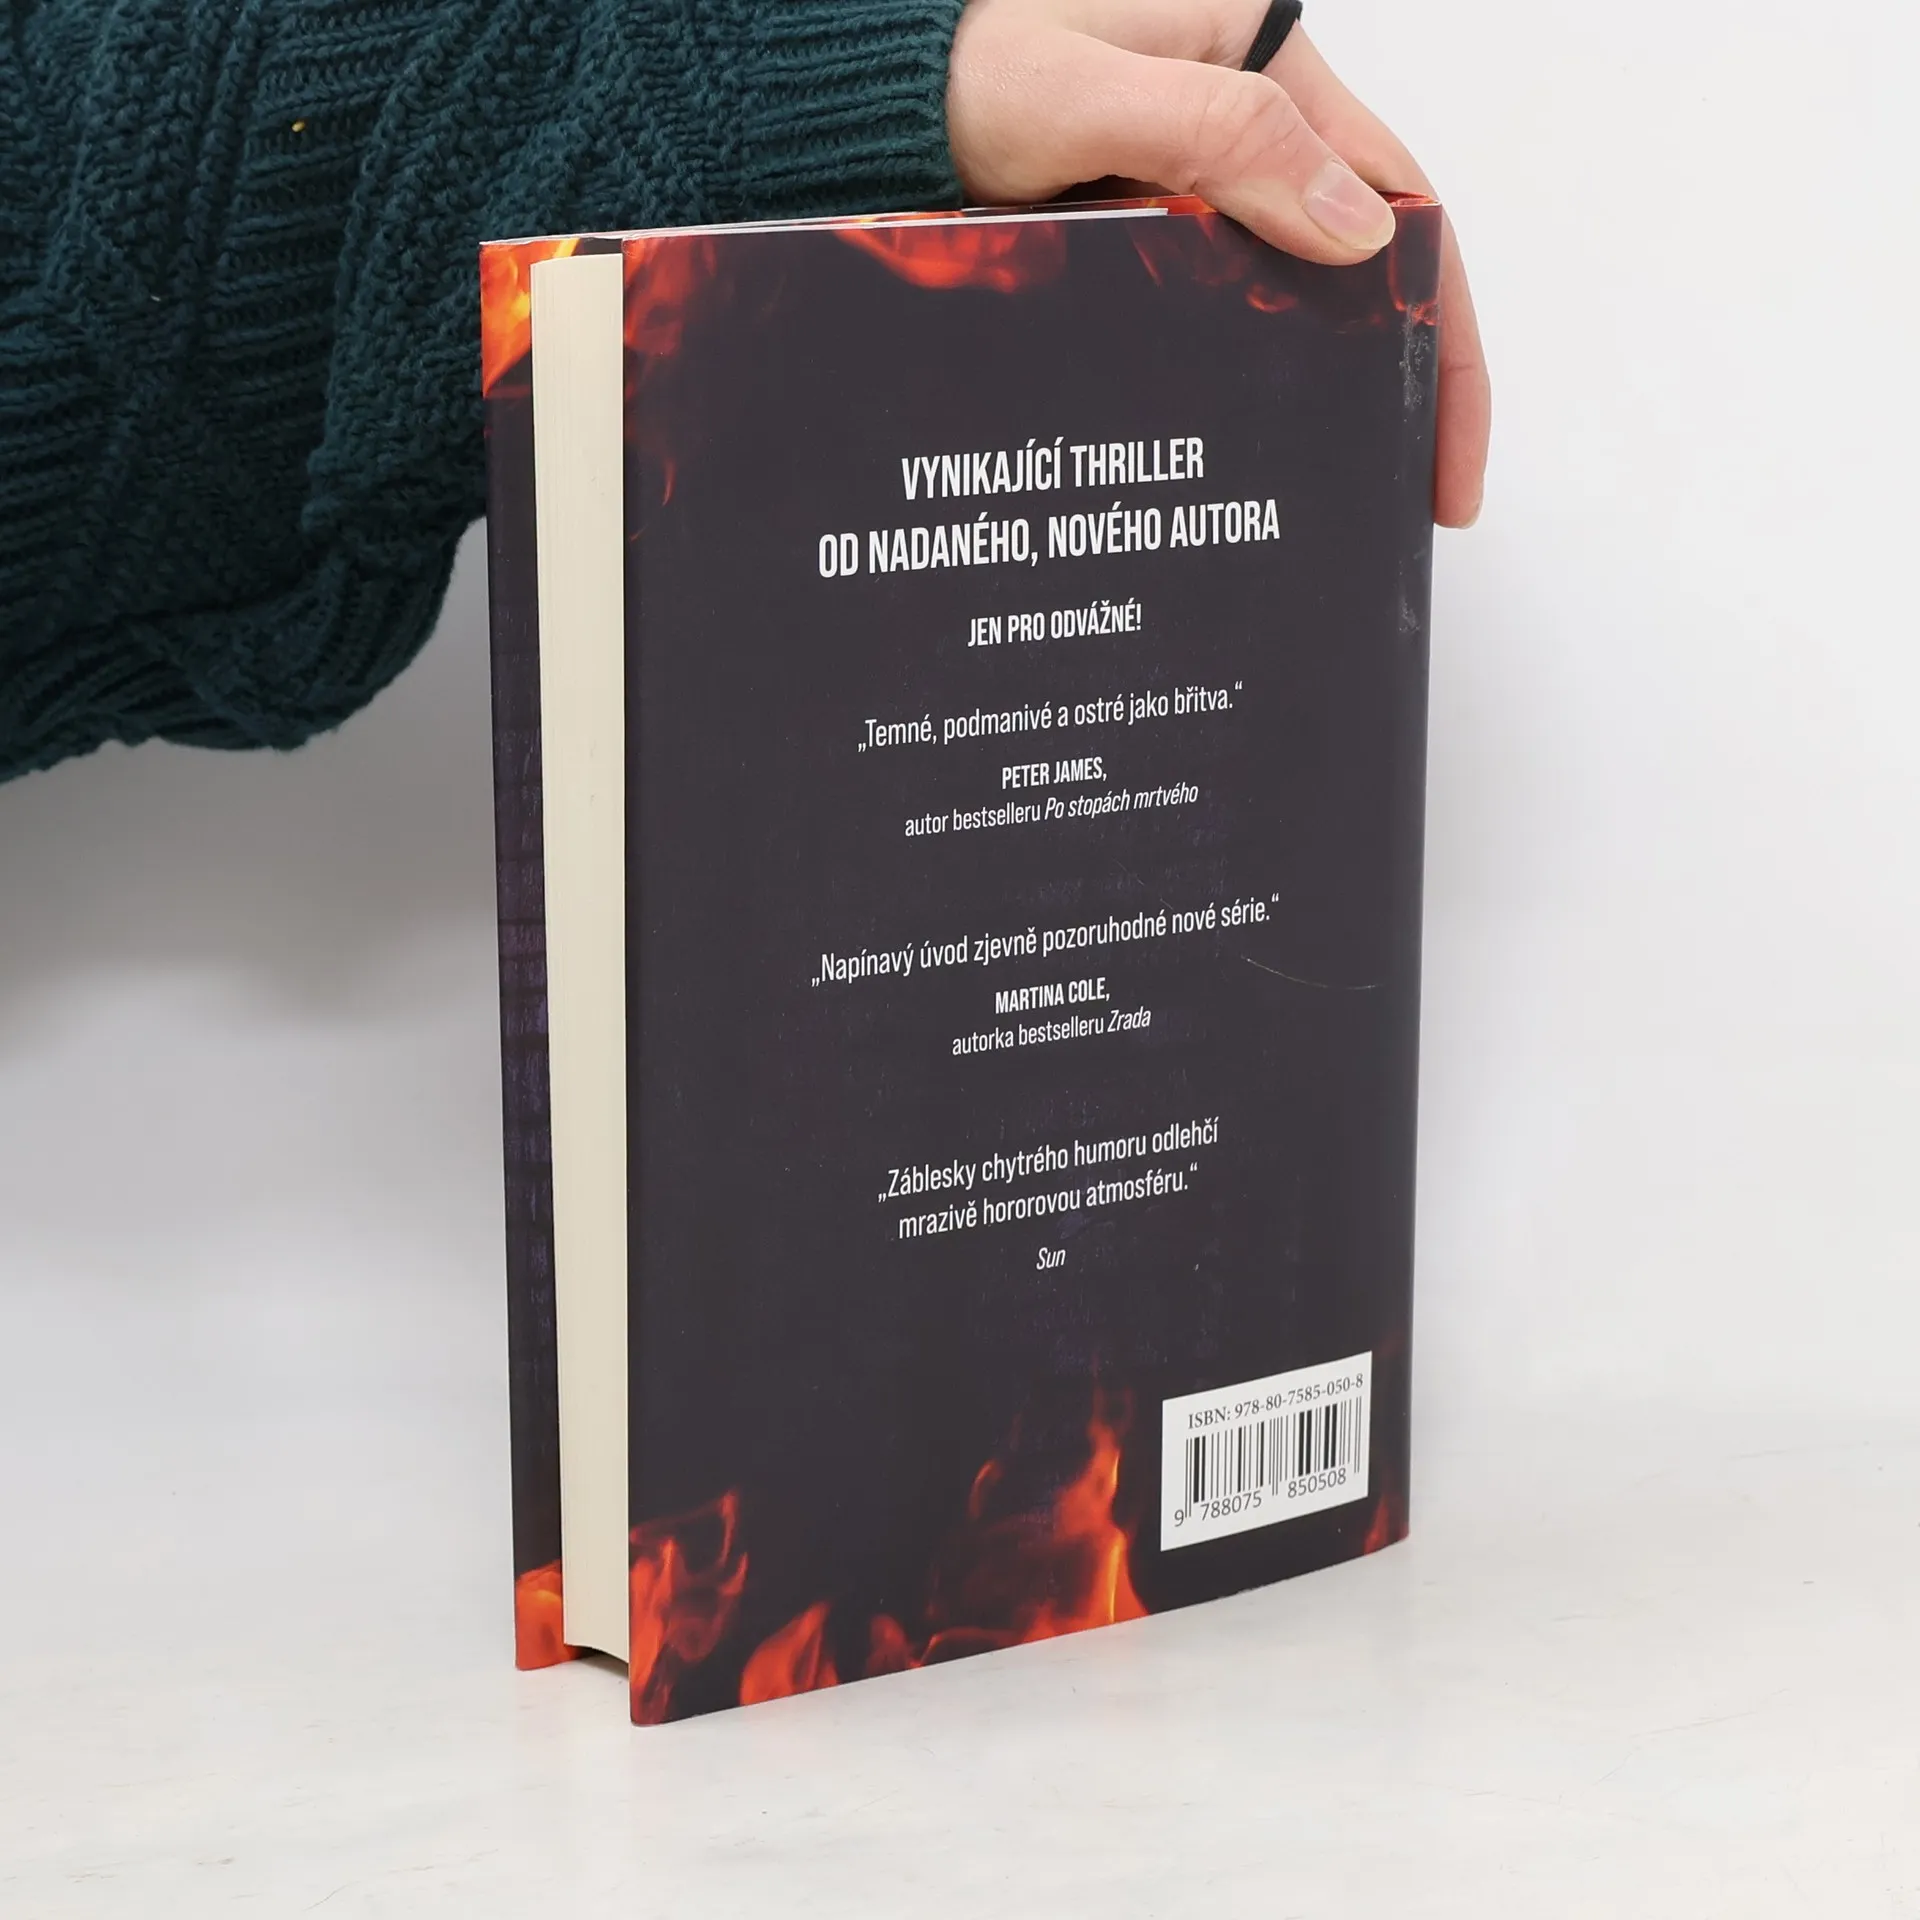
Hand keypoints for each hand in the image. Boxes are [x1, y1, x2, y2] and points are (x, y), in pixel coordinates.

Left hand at [947, 0, 1489, 526]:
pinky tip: (1243, 444)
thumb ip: (1220, 138)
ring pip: (1291, 292)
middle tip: (1414, 495)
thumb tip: (1359, 231)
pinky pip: (1217, 305)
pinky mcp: (1144, 230)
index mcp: (1262, 56)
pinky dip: (1241, 374)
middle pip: (1361, 256)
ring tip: (1336, 491)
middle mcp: (1245, 116)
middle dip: (1397, 374)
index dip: (1437, 324)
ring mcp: (1194, 179)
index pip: (1398, 196)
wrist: (851, 105)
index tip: (1447, 440)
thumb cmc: (950, 69)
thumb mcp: (1082, 94)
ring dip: (1321, 385)